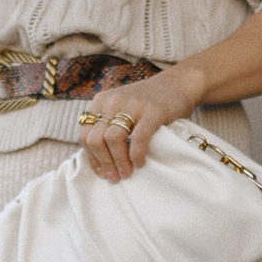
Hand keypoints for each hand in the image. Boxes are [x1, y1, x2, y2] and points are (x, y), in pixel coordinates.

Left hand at [82, 63, 205, 180]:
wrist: (177, 84)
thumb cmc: (147, 102)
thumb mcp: (120, 106)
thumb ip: (107, 124)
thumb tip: (97, 159)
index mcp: (101, 101)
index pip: (84, 134)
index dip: (91, 158)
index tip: (102, 172)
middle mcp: (112, 101)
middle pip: (96, 139)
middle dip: (103, 162)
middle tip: (114, 177)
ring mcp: (132, 105)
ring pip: (112, 139)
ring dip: (118, 161)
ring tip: (126, 173)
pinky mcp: (152, 111)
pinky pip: (138, 138)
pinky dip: (136, 154)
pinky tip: (139, 163)